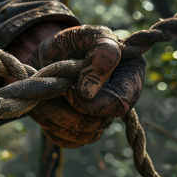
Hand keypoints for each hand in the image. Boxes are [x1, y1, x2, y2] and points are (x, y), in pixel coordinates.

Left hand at [8, 24, 145, 147]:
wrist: (46, 53)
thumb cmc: (72, 42)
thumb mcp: (88, 35)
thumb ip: (99, 54)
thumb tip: (89, 93)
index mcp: (130, 77)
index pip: (120, 104)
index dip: (92, 101)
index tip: (69, 87)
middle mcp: (119, 102)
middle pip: (98, 123)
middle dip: (69, 107)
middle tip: (56, 86)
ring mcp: (99, 119)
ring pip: (81, 135)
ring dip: (56, 114)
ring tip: (49, 92)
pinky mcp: (78, 131)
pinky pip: (66, 140)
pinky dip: (50, 124)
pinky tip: (47, 105)